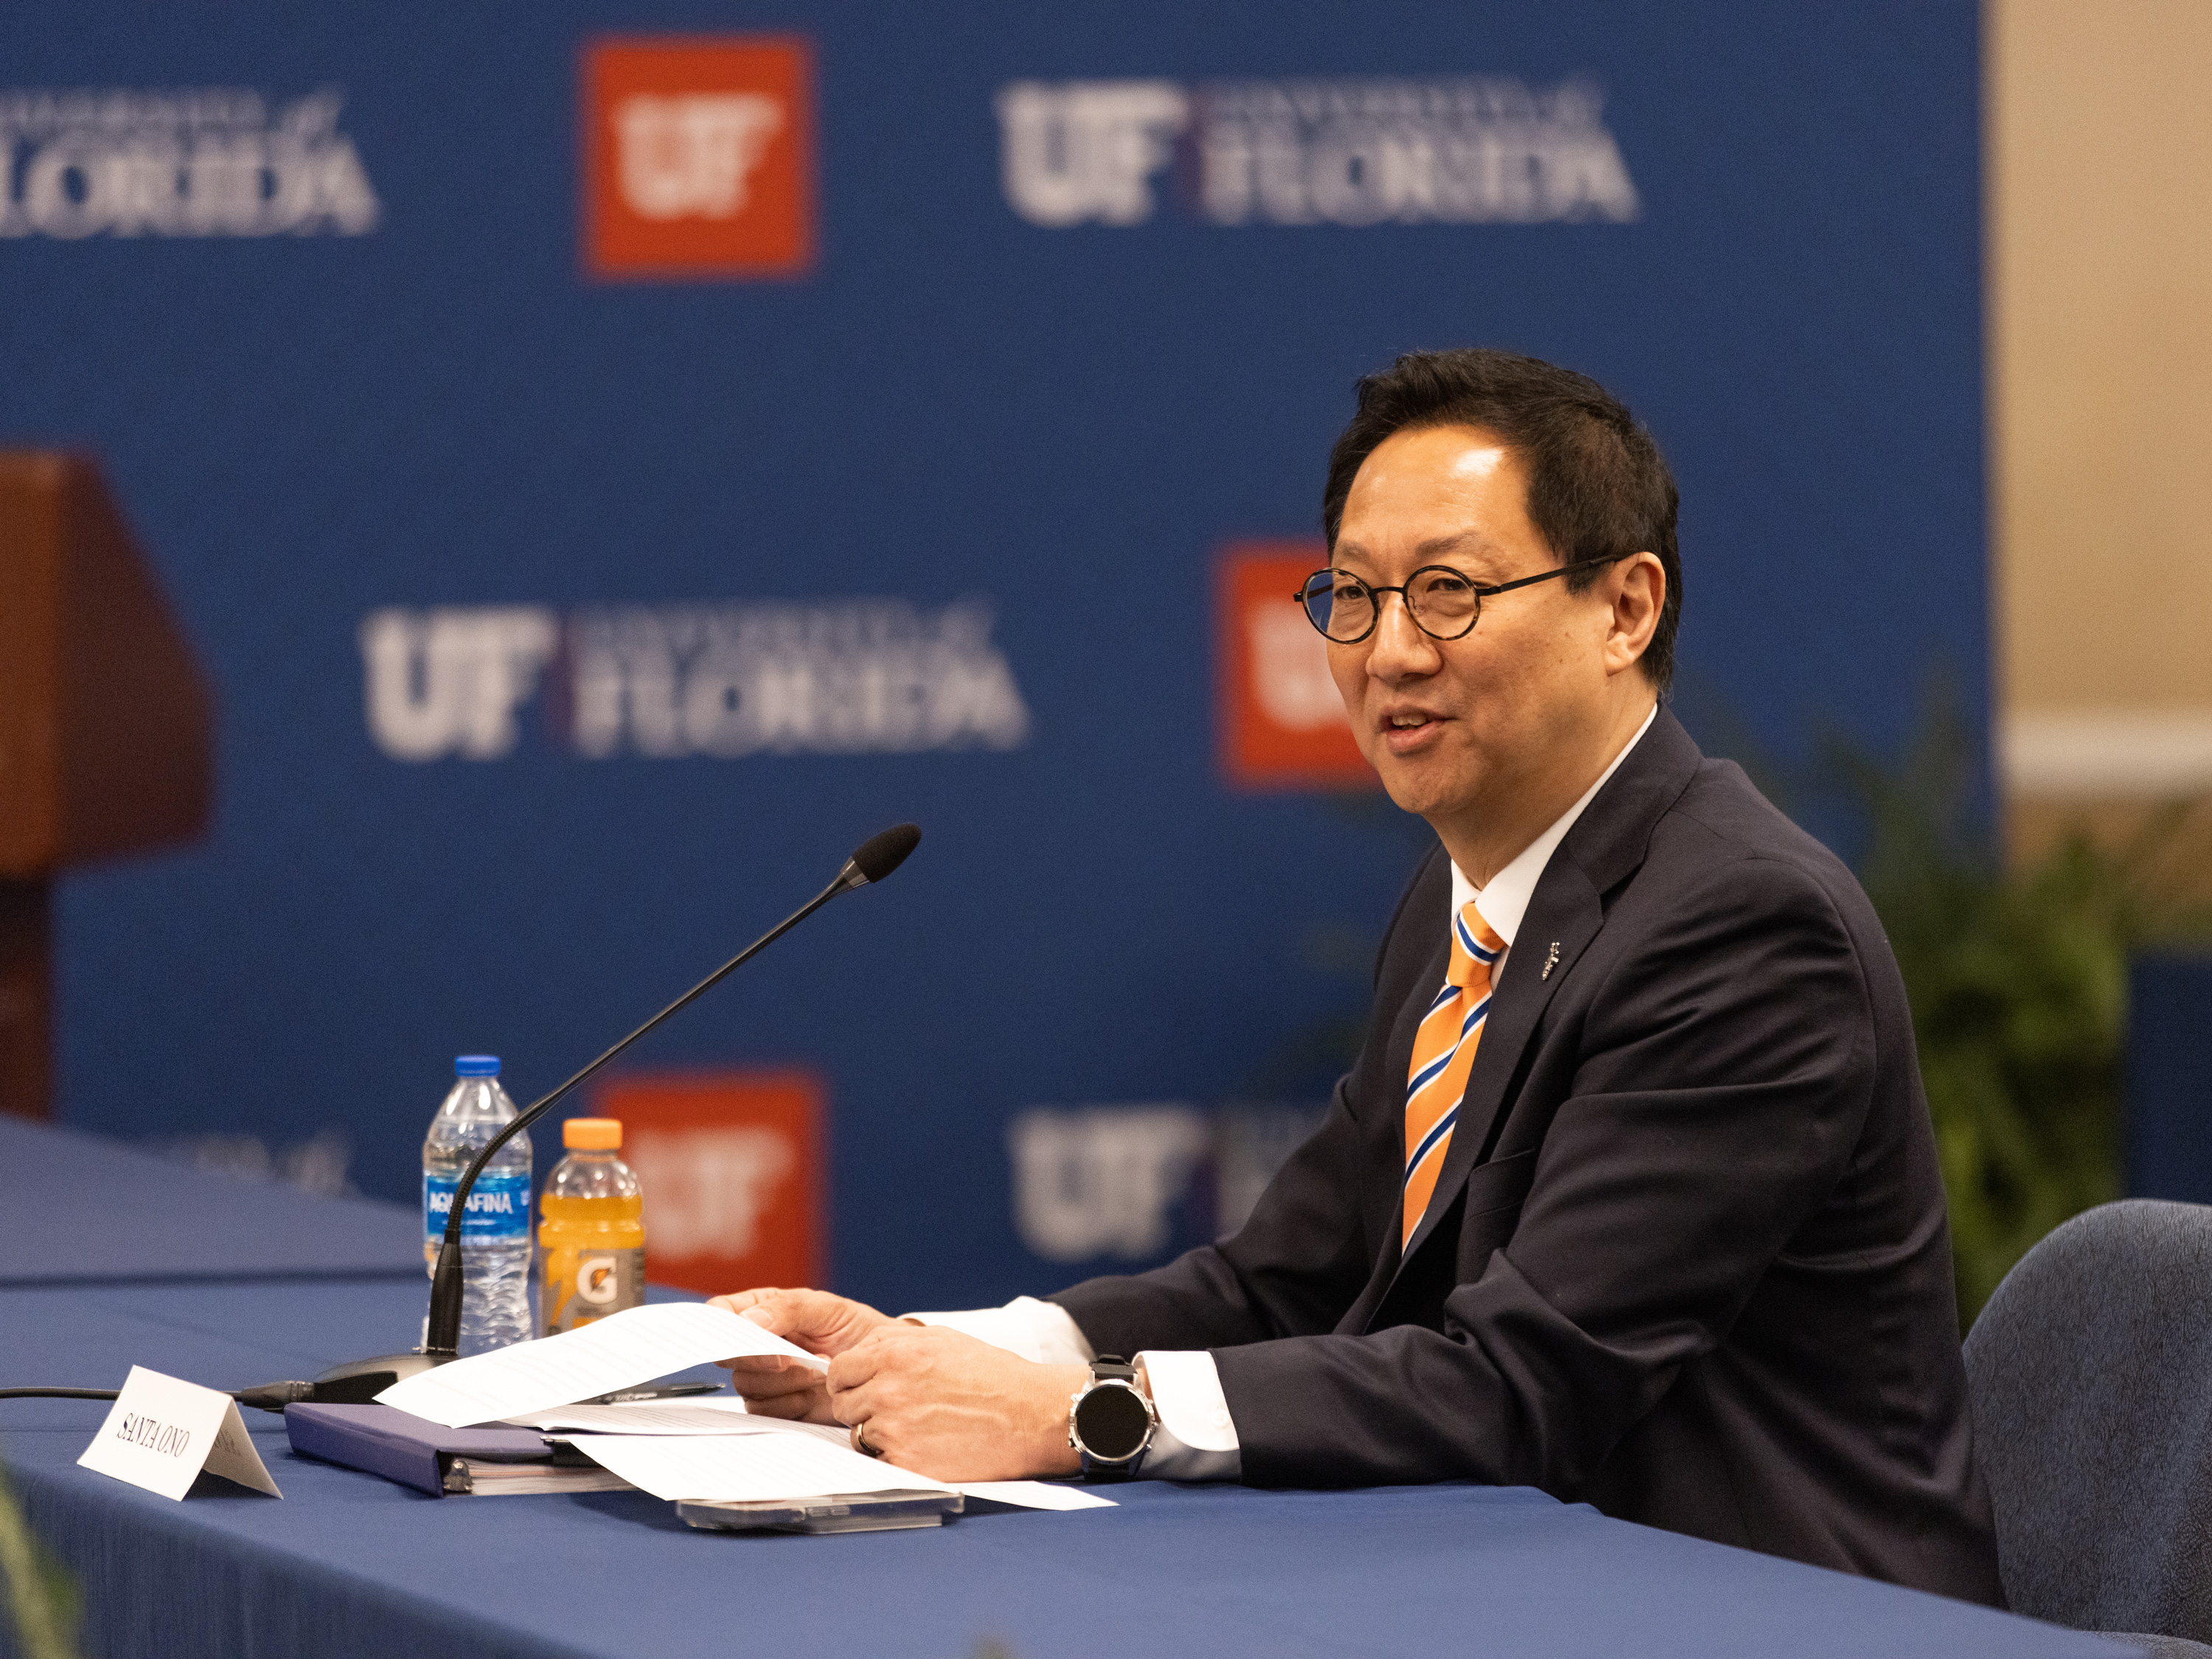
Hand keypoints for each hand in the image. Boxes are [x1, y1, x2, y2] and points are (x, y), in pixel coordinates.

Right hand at [710, 1287, 897, 1423]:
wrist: (880, 1371)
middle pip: (728, 1356)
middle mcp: (757, 1344)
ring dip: (785, 1382)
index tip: (750, 1338)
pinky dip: (791, 1403)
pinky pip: (763, 1411)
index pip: (720, 1314)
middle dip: (761, 1360)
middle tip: (793, 1359)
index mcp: (764, 1310)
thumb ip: (789, 1309)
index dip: (724, 1328)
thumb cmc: (856, 1331)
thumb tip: (749, 1321)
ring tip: (818, 1372)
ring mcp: (764, 1377)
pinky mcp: (776, 1406)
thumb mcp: (828, 1310)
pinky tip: (815, 1394)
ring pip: (746, 1385)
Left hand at [826, 1322, 1085, 1481]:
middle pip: (843, 1404)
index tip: (862, 1387)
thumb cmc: (992, 1376)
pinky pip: (879, 1461)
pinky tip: (925, 1446)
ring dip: (878, 1434)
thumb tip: (861, 1351)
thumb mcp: (941, 1340)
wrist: (1030, 1415)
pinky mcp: (906, 1462)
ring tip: (916, 1427)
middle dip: (861, 1407)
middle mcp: (888, 1389)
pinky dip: (895, 1457)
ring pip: (858, 1435)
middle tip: (893, 1410)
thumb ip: (894, 1342)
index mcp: (894, 1355)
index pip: (838, 1370)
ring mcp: (895, 1428)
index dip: (849, 1380)